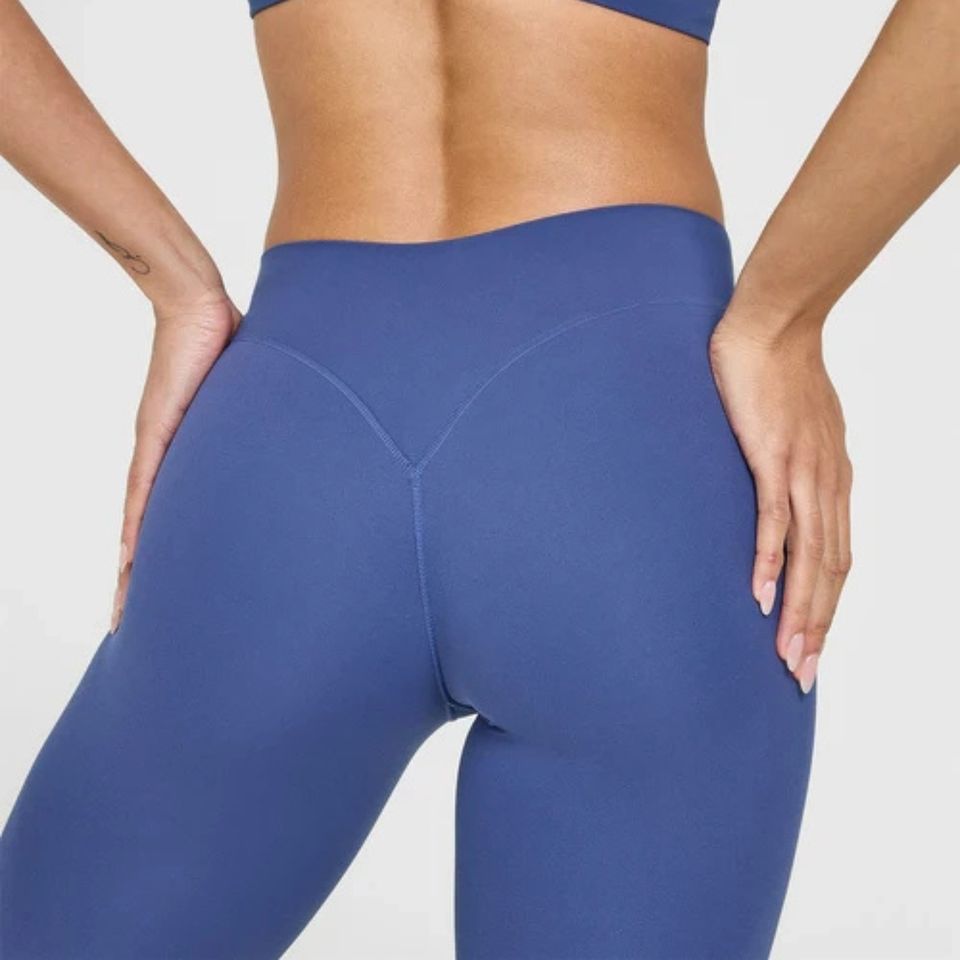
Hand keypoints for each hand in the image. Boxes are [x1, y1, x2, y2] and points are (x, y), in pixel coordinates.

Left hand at [110, 289, 241, 631]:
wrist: (197, 308)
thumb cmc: (229, 349)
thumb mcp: (252, 402)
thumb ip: (264, 426)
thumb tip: (301, 439)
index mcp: (187, 460)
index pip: (169, 519)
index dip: (162, 557)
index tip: (160, 592)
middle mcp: (167, 462)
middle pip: (146, 533)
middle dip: (139, 579)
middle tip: (132, 621)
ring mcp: (159, 450)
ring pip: (138, 524)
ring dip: (132, 569)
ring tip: (125, 609)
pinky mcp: (159, 435)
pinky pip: (144, 493)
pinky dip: (136, 530)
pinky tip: (129, 562)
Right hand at [708, 307, 852, 693]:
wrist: (773, 325)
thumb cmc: (778, 374)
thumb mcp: (795, 431)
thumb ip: (793, 467)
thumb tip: (781, 498)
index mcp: (832, 482)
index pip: (836, 560)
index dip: (827, 609)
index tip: (812, 650)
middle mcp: (827, 485)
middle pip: (830, 571)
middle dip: (818, 629)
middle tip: (801, 675)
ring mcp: (803, 473)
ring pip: (810, 556)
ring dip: (800, 610)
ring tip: (786, 654)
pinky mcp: (772, 458)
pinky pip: (774, 519)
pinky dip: (770, 561)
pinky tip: (760, 595)